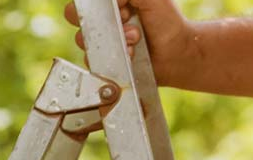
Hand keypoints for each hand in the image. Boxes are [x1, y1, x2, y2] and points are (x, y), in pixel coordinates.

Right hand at [63, 0, 198, 82]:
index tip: (123, 5)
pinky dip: (114, 56)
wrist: (178, 52)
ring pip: (84, 39)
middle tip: (124, 19)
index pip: (86, 0)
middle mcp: (101, 18)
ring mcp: (101, 40)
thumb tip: (110, 0)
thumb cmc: (167, 20)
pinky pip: (93, 60)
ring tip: (135, 37)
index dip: (97, 3)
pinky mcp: (104, 60)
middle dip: (98, 19)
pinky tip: (132, 53)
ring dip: (112, 38)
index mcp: (110, 1)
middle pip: (75, 15)